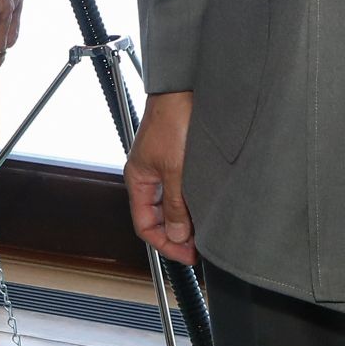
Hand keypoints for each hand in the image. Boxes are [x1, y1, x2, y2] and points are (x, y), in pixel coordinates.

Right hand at [125, 91, 196, 266]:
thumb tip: (178, 235)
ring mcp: (163, 167)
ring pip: (171, 205)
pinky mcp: (178, 158)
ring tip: (206, 229)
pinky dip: (192, 203)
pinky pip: (181, 191)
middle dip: (177, 235)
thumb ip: (175, 204)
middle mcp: (148, 176)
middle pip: (157, 218)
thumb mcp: (175, 168)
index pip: (145, 225)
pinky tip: (206, 206)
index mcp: (138, 179)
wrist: (184, 89)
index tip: (188, 256)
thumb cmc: (172, 119)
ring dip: (186, 219)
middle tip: (200, 247)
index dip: (166, 244)